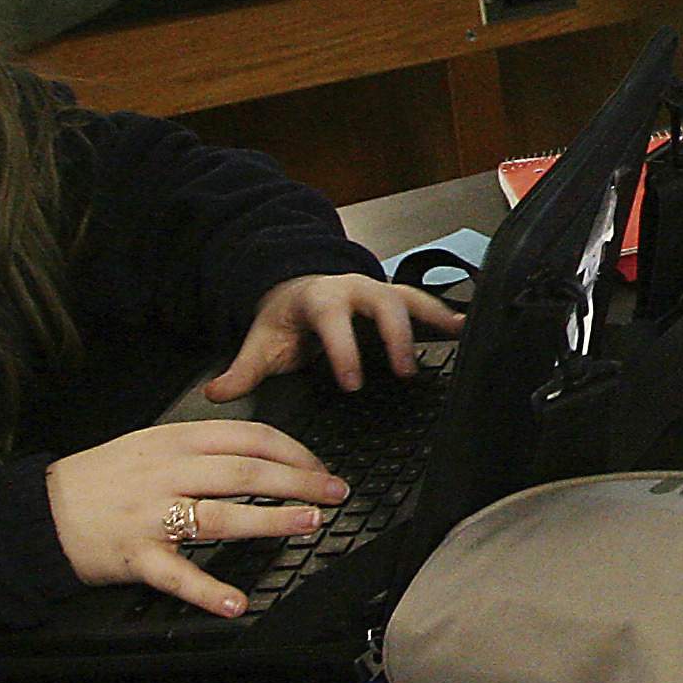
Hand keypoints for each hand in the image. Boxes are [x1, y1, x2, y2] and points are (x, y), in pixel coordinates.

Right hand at [44, 419, 348, 616]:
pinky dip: (209, 593)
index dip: (293, 451)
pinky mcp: (136, 557)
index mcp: (173, 441)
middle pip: (246, 472)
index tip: (320, 465)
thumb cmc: (98, 480)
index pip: (248, 437)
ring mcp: (151, 515)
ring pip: (222, 515)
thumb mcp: (147, 444)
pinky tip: (238, 603)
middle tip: (335, 493)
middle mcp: (167, 473)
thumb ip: (196, 446)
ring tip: (309, 525)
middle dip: (299, 481)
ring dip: (272, 521)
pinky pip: (179, 576)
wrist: (36, 513)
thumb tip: (256, 452)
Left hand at [202, 272, 463, 402]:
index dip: (343, 349)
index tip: (351, 381)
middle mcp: (354, 290)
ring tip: (453, 337)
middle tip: (404, 370)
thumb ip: (242, 371)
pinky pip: (425, 303)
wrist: (297, 288)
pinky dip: (446, 314)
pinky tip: (465, 329)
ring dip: (430, 317)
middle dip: (395, 334)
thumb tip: (217, 394)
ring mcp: (378, 290)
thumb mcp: (262, 343)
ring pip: (409, 297)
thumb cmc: (285, 320)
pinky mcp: (396, 298)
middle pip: (382, 303)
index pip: (333, 321)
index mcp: (320, 299)